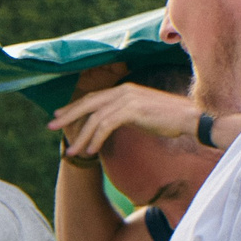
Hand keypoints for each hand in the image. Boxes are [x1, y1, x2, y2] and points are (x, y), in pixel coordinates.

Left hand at [49, 83, 197, 158]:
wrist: (189, 118)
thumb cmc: (167, 119)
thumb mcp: (140, 114)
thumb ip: (122, 115)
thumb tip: (106, 125)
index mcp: (124, 89)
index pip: (93, 98)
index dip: (74, 107)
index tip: (58, 116)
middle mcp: (124, 90)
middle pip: (88, 103)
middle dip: (68, 116)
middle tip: (50, 127)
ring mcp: (128, 99)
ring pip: (95, 118)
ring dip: (81, 137)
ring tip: (72, 152)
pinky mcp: (133, 110)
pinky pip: (106, 126)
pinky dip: (96, 139)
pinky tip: (90, 151)